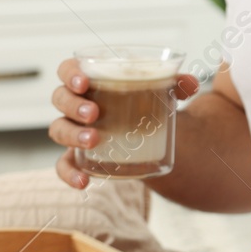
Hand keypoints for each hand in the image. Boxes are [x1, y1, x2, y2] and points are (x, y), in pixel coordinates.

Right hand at [48, 57, 198, 189]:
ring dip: (72, 134)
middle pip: (60, 99)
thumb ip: (177, 84)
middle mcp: (75, 104)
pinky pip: (64, 165)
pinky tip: (84, 182)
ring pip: (59, 129)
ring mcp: (74, 130)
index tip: (85, 82)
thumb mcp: (161, 92)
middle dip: (74, 105)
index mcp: (90, 80)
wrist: (146, 130)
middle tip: (94, 113)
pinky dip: (69, 174)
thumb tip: (191, 84)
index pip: (68, 69)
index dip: (70, 74)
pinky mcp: (79, 156)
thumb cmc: (145, 102)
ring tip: (94, 140)